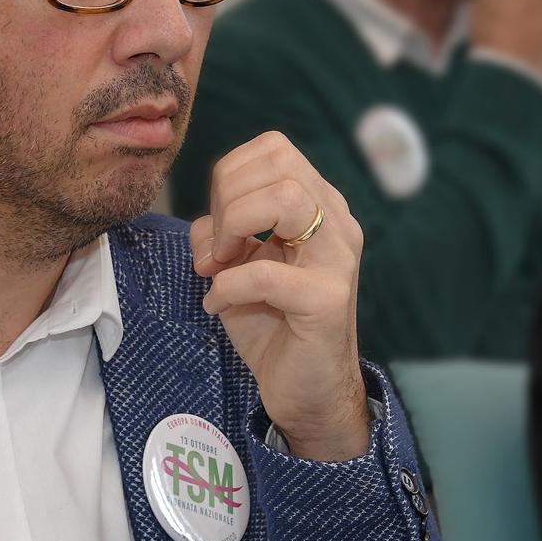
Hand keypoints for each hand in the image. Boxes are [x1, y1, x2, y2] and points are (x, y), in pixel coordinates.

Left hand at [190, 131, 369, 460]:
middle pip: (280, 164)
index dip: (231, 176)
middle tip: (218, 248)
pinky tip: (217, 305)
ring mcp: (337, 260)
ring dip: (233, 228)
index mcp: (320, 206)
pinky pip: (266, 273)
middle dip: (228, 199)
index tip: (218, 223)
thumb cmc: (273, 323)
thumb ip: (222, 230)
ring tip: (219, 266)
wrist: (307, 391)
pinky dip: (226, 287)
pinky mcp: (325, 301)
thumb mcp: (238, 264)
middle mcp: (336, 223)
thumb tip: (205, 225)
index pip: (274, 149)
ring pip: (286, 198)